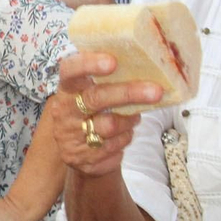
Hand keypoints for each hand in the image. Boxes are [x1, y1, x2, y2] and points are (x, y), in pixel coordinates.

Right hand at [52, 56, 158, 175]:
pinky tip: (123, 135)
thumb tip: (143, 67)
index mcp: (66, 89)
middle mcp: (64, 112)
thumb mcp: (92, 93)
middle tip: (156, 91)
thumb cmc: (94, 114)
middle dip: (128, 93)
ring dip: (129, 121)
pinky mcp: (82, 159)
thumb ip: (107, 80)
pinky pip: (114, 146)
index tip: (113, 62)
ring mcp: (70, 138)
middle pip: (96, 98)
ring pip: (110, 125)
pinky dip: (125, 139)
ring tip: (134, 118)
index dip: (89, 64)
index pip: (70, 70)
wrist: (81, 153)